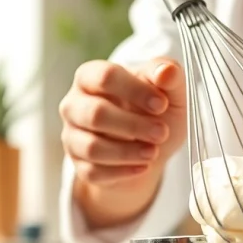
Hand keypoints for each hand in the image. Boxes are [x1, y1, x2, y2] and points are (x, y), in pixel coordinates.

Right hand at [59, 58, 186, 186]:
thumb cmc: (157, 111)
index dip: (135, 91)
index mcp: (91, 76)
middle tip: (161, 133)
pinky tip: (143, 167)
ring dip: (127, 152)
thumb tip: (167, 71)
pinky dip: (122, 172)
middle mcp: (75, 104)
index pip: (105, 77)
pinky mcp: (78, 164)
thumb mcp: (170, 91)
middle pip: (95, 114)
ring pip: (92, 147)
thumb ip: (168, 75)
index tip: (161, 104)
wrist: (154, 148)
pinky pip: (93, 171)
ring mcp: (73, 135)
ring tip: (153, 152)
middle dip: (133, 125)